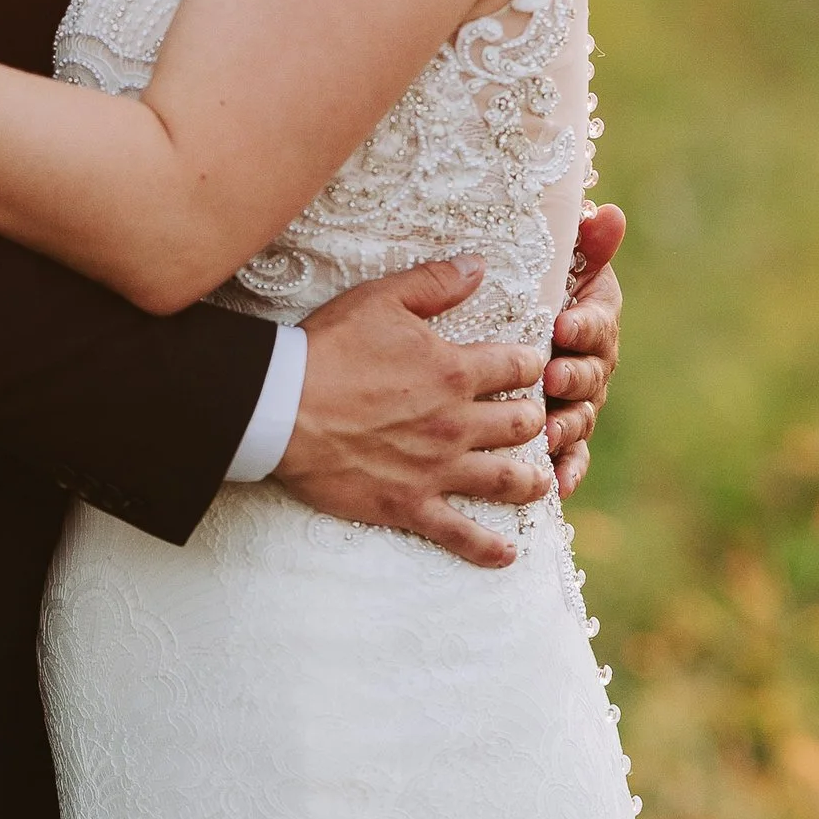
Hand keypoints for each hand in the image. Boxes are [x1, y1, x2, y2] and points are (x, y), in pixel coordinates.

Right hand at [276, 261, 551, 571]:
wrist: (279, 408)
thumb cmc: (327, 349)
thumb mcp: (380, 300)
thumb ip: (435, 282)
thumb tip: (478, 265)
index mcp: (454, 371)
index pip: (518, 367)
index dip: (529, 364)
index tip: (528, 366)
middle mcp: (457, 423)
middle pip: (523, 424)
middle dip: (533, 419)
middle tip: (530, 420)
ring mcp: (437, 469)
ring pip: (506, 480)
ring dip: (531, 479)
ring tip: (540, 480)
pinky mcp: (410, 505)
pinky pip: (461, 534)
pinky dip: (489, 549)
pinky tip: (508, 554)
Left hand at [545, 204, 624, 495]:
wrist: (504, 326)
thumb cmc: (529, 290)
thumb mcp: (553, 264)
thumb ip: (584, 243)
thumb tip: (608, 213)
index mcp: (592, 317)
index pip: (598, 321)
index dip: (584, 324)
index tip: (562, 325)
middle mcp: (592, 361)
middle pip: (593, 373)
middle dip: (574, 376)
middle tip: (552, 378)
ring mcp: (579, 401)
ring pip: (582, 416)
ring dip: (568, 425)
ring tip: (548, 433)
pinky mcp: (563, 435)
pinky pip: (572, 457)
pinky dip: (568, 471)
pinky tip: (557, 485)